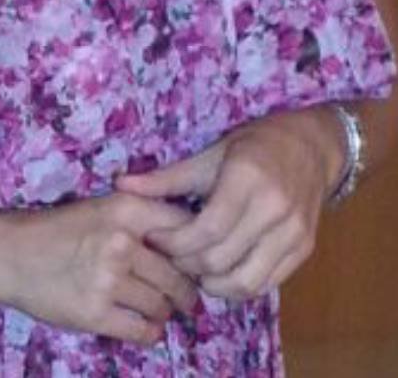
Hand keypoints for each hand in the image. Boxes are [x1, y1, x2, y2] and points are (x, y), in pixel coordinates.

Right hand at [0, 192, 197, 347]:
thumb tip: (192, 246)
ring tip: (159, 310)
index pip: (185, 229)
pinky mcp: (95, 314)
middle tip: (187, 298)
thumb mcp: (103, 208)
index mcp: (126, 208)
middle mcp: (122, 241)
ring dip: (165, 312)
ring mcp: (108, 279)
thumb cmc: (60, 228)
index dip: (195, 251)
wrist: (10, 253)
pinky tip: (145, 326)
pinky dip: (150, 332)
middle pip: (178, 274)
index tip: (196, 264)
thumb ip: (144, 220)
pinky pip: (142, 331)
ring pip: (162, 305)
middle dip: (186, 291)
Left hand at [116, 108, 342, 300]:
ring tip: (194, 266)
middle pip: (221, 259)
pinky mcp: (305, 249)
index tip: (155, 239)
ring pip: (245, 282)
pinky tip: (221, 271)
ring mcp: (294, 232)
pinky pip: (266, 283)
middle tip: (170, 256)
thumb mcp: (210, 154)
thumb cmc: (255, 144)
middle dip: (187, 265)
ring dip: (213, 283)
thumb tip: (120, 185)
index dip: (174, 243)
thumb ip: (167, 177)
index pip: (205, 231)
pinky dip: (239, 286)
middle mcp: (275, 208)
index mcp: (248, 179)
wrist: (311, 146)